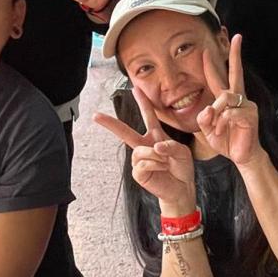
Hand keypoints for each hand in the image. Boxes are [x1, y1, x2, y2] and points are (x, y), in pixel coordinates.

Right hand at [95, 84, 196, 214]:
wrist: (182, 188)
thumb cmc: (181, 168)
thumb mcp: (182, 152)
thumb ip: (170, 145)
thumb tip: (155, 146)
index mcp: (155, 136)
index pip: (148, 116)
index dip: (143, 102)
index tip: (135, 88)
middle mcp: (144, 146)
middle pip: (125, 132)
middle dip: (110, 123)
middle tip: (95, 115)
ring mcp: (139, 159)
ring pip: (140, 151)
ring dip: (156, 156)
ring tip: (166, 163)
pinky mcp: (138, 173)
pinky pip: (142, 164)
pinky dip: (155, 165)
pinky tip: (161, 169)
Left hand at [196, 33, 262, 168]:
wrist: (243, 157)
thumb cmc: (226, 142)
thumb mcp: (208, 130)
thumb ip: (204, 118)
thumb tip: (208, 109)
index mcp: (227, 100)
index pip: (219, 78)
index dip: (211, 65)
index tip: (206, 50)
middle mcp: (238, 98)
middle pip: (237, 72)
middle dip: (236, 54)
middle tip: (238, 37)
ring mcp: (246, 105)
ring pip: (225, 97)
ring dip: (216, 112)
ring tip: (216, 128)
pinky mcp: (250, 115)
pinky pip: (230, 113)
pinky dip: (222, 123)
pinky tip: (222, 132)